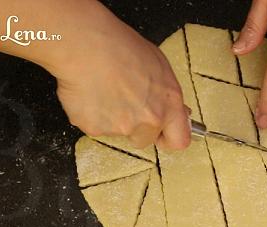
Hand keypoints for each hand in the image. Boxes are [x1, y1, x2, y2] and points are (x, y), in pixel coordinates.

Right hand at [50, 6, 190, 149]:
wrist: (87, 45)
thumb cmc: (122, 47)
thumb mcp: (159, 66)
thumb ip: (166, 96)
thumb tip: (171, 110)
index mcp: (169, 105)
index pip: (179, 140)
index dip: (169, 138)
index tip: (162, 135)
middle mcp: (149, 121)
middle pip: (144, 139)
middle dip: (135, 127)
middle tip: (124, 101)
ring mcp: (122, 128)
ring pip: (118, 132)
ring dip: (112, 119)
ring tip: (104, 90)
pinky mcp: (95, 129)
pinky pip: (95, 126)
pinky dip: (92, 114)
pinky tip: (90, 93)